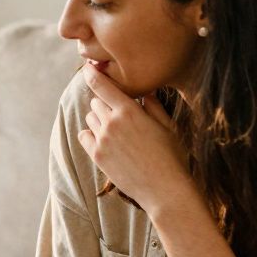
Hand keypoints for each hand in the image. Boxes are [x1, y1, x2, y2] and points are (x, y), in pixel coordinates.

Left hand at [77, 65, 193, 211]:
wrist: (164, 189)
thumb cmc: (172, 156)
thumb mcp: (167, 126)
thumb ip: (152, 105)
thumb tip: (145, 90)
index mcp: (129, 112)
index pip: (103, 86)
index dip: (92, 75)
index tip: (87, 68)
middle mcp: (112, 123)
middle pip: (96, 102)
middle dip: (106, 104)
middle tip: (121, 116)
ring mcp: (102, 140)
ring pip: (90, 119)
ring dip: (99, 120)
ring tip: (118, 132)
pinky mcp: (96, 155)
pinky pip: (84, 136)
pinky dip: (91, 135)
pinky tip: (106, 141)